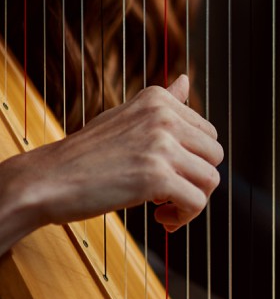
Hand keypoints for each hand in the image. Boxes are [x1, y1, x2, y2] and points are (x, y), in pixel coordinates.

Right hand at [3, 75, 222, 234]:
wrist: (46, 180)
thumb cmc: (85, 154)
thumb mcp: (125, 116)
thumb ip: (162, 102)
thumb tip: (186, 79)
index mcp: (158, 100)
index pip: (208, 133)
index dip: (193, 159)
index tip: (169, 172)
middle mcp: (164, 117)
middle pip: (215, 156)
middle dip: (197, 179)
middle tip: (170, 194)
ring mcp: (161, 146)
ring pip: (211, 180)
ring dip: (192, 202)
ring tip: (164, 208)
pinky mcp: (157, 177)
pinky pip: (197, 202)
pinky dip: (184, 217)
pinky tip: (161, 219)